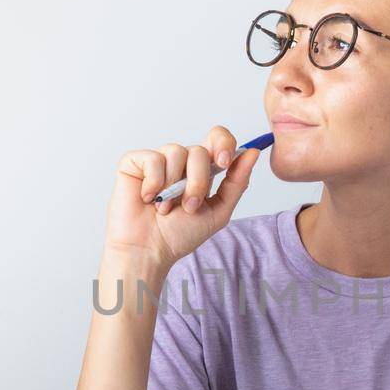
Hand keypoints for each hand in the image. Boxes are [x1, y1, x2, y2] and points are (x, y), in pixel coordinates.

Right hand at [104, 125, 259, 268]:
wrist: (148, 251)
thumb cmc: (179, 235)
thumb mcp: (218, 211)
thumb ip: (237, 182)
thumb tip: (253, 152)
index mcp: (202, 170)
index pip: (218, 139)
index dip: (224, 143)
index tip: (224, 162)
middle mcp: (181, 162)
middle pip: (200, 149)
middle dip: (198, 181)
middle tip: (189, 206)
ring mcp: (158, 161)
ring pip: (177, 151)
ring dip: (175, 186)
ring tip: (165, 207)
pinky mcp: (135, 163)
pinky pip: (152, 158)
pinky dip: (153, 182)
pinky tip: (148, 198)